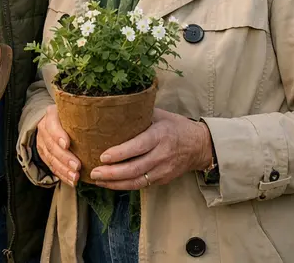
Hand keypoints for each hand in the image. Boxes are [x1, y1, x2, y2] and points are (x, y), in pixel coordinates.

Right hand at [35, 104, 79, 185]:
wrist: (55, 120)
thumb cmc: (71, 115)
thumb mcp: (75, 111)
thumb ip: (85, 115)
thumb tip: (107, 122)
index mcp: (51, 115)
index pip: (52, 124)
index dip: (58, 135)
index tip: (67, 144)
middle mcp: (44, 129)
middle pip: (51, 145)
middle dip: (64, 157)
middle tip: (77, 166)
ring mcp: (42, 143)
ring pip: (50, 158)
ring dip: (63, 170)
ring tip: (75, 177)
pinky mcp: (44, 155)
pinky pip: (52, 167)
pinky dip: (62, 175)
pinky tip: (72, 181)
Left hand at [88, 109, 211, 189]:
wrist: (199, 145)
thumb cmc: (175, 126)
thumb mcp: (160, 115)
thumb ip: (140, 114)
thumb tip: (114, 107)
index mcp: (160, 135)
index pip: (138, 146)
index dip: (120, 153)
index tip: (103, 156)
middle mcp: (162, 154)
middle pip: (135, 168)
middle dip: (112, 173)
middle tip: (94, 172)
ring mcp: (163, 170)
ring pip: (137, 181)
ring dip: (115, 183)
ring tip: (98, 180)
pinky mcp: (162, 179)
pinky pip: (141, 185)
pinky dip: (125, 186)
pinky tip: (110, 183)